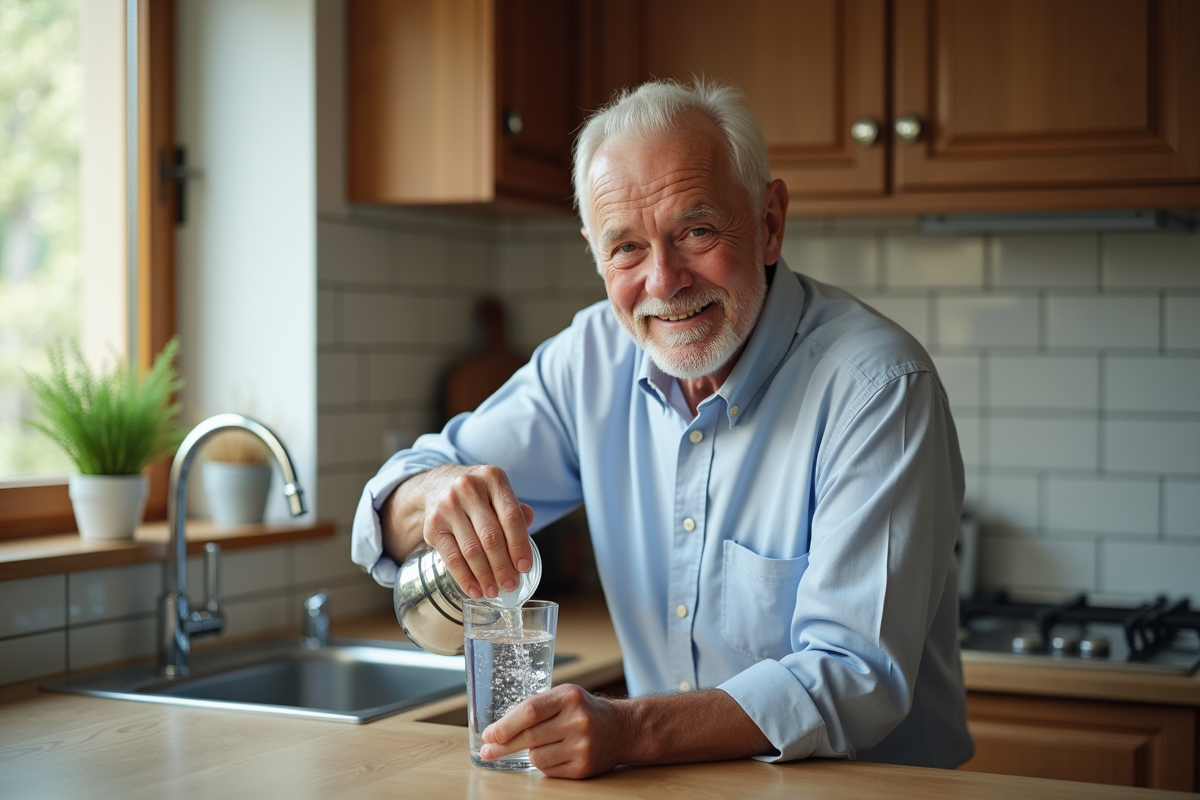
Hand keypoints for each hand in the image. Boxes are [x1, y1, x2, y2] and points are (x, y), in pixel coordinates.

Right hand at [411, 464, 534, 599]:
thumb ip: (515, 509)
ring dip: (485, 576)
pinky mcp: (432, 525)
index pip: (511, 517)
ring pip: (471, 550)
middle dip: (503, 566)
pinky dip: (464, 578)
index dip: (520, 546)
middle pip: (491, 536)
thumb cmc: (477, 494)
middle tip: (510, 585)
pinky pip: (451, 558)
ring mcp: (448, 506)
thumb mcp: (497, 492)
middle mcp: (468, 489)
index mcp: (492, 478)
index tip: (525, 568)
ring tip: (493, 592)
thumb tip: (531, 525)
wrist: (437, 484)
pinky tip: (474, 589)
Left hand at [480, 684, 632, 778]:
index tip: (489, 735)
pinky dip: (544, 764)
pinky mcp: (583, 768)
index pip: (530, 712)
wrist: (622, 728)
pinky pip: (548, 771)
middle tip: (488, 751)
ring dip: (530, 753)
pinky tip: (555, 754)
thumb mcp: (565, 696)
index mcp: (570, 697)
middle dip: (504, 745)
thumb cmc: (584, 710)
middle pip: (530, 737)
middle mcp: (578, 720)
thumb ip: (536, 707)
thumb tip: (498, 730)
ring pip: (537, 757)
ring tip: (541, 745)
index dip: (506, 725)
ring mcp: (582, 746)